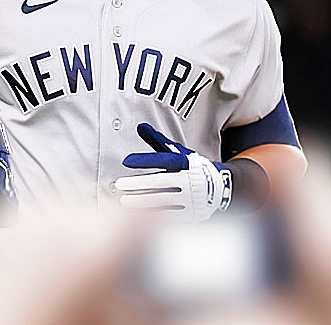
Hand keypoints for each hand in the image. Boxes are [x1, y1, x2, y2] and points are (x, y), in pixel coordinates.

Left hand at [115, 123, 231, 222]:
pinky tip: (139, 216)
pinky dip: (155, 215)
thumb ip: (158, 141)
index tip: (126, 161)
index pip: (162, 160)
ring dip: (142, 201)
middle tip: (119, 184)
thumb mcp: (179, 152)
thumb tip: (140, 127)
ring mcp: (191, 198)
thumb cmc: (193, 167)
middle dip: (138, 184)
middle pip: (160, 182)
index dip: (144, 160)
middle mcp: (189, 180)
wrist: (223, 188)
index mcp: (185, 163)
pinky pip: (172, 215)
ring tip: (124, 200)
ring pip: (164, 200)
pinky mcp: (193, 213)